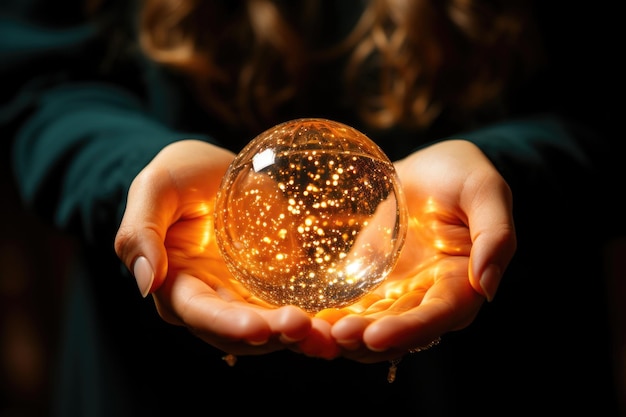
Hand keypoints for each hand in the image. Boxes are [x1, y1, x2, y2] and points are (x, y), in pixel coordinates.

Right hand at [114, 140, 335, 356]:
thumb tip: (145, 283)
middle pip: (239, 332)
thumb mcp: (154, 188)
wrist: (213, 170)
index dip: (226, 325)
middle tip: (303, 327)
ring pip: (269, 328)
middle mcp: (210, 299)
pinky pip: (292, 307)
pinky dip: (314, 319)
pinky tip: (338, 320)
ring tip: (328, 333)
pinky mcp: (271, 286)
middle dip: (270, 335)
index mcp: (176, 284)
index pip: (199, 313)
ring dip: (297, 336)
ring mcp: (243, 295)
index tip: (257, 328)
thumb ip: (140, 231)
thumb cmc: (179, 174)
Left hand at [307, 139, 515, 362]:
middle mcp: (429, 298)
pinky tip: (303, 319)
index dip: (408, 330)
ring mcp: (397, 294)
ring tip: (312, 336)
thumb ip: (495, 235)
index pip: (438, 317)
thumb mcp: (485, 190)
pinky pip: (350, 307)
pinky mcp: (370, 284)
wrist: (427, 170)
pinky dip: (328, 318)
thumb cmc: (461, 174)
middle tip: (335, 336)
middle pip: (399, 331)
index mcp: (461, 283)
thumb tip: (488, 286)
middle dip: (367, 339)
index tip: (375, 335)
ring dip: (343, 337)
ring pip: (370, 327)